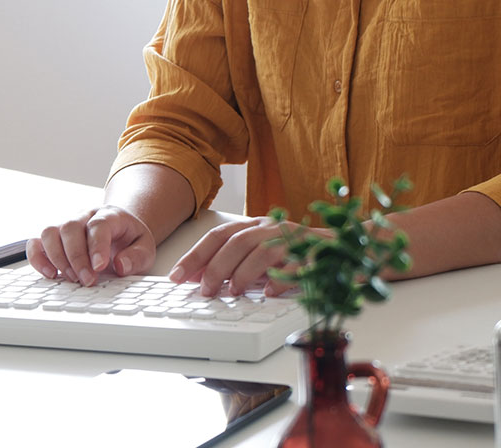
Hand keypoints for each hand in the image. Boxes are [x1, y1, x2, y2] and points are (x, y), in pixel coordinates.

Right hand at [26, 205, 155, 285]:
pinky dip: (38, 259)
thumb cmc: (130, 240)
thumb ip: (138, 256)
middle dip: (77, 258)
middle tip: (87, 280)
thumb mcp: (145, 248)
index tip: (99, 267)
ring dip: (57, 258)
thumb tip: (121, 265)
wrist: (120, 231)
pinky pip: (37, 243)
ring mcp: (67, 225)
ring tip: (72, 278)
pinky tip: (51, 274)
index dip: (97, 246)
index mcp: (110, 215)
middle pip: (71, 227)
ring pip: (50, 232)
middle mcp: (85, 216)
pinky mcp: (54, 238)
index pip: (99, 225)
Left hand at [168, 216, 308, 296]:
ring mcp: (293, 238)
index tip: (176, 276)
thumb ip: (234, 262)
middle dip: (217, 267)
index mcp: (255, 226)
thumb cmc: (294, 253)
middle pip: (238, 241)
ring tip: (233, 293)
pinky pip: (295, 264)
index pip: (218, 235)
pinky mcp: (315, 253)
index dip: (195, 255)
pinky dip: (280, 278)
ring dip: (244, 273)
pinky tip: (270, 293)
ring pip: (262, 250)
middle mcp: (271, 227)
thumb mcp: (260, 254)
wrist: (342, 247)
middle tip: (206, 291)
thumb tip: (199, 278)